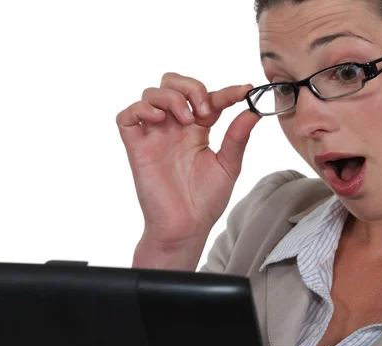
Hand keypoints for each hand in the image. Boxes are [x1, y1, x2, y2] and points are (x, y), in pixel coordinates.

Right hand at [116, 73, 260, 251]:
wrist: (186, 226)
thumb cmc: (206, 199)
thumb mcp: (228, 165)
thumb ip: (238, 137)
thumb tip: (254, 110)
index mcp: (198, 129)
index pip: (208, 98)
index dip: (226, 92)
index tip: (245, 91)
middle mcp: (174, 127)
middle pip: (172, 83)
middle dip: (190, 87)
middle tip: (204, 110)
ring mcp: (154, 135)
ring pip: (151, 94)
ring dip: (171, 98)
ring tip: (186, 121)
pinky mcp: (136, 147)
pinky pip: (126, 116)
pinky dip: (141, 109)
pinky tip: (160, 121)